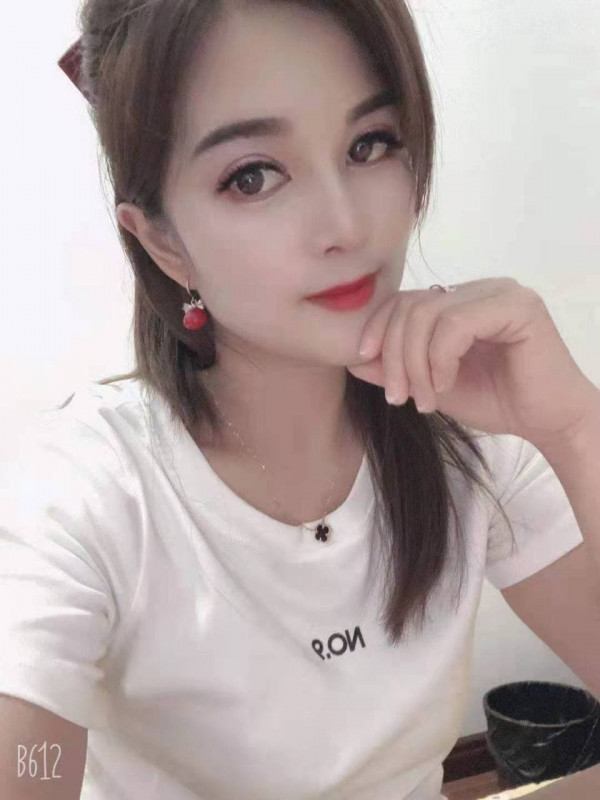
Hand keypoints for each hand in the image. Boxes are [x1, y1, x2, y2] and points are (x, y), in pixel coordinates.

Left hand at [347, 277, 599, 451]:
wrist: (548, 422)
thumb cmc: (497, 401)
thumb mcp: (432, 386)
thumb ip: (395, 369)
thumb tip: (352, 359)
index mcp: (459, 300)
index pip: (404, 301)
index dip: (377, 328)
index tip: (364, 363)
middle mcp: (478, 288)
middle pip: (411, 306)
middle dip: (393, 355)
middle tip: (398, 397)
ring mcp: (500, 292)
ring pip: (428, 314)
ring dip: (415, 363)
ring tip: (425, 399)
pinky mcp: (518, 306)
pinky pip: (456, 324)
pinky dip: (440, 358)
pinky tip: (448, 383)